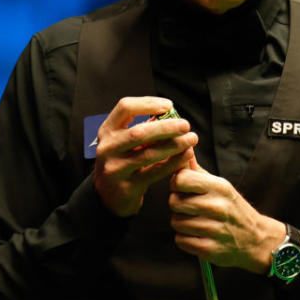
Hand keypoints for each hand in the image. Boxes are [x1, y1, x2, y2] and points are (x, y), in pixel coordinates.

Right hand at [93, 97, 197, 216]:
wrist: (108, 195)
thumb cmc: (122, 160)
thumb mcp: (123, 141)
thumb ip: (143, 127)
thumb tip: (171, 114)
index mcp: (107, 130)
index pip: (125, 108)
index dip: (148, 103)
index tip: (169, 105)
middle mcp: (108, 148)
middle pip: (139, 132)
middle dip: (166, 127)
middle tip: (186, 125)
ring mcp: (116, 169)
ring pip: (149, 154)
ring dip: (174, 145)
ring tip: (191, 139)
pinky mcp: (127, 187)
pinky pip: (155, 172)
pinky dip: (173, 162)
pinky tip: (186, 154)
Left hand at [169, 159, 285, 273]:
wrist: (255, 239)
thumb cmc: (233, 209)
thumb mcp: (220, 185)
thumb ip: (198, 171)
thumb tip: (183, 151)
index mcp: (219, 187)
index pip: (181, 179)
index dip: (177, 183)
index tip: (183, 188)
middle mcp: (217, 207)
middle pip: (174, 202)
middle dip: (178, 205)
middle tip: (190, 207)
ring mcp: (214, 229)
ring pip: (176, 222)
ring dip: (182, 223)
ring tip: (196, 222)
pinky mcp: (209, 249)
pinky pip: (180, 240)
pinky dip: (185, 239)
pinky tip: (198, 235)